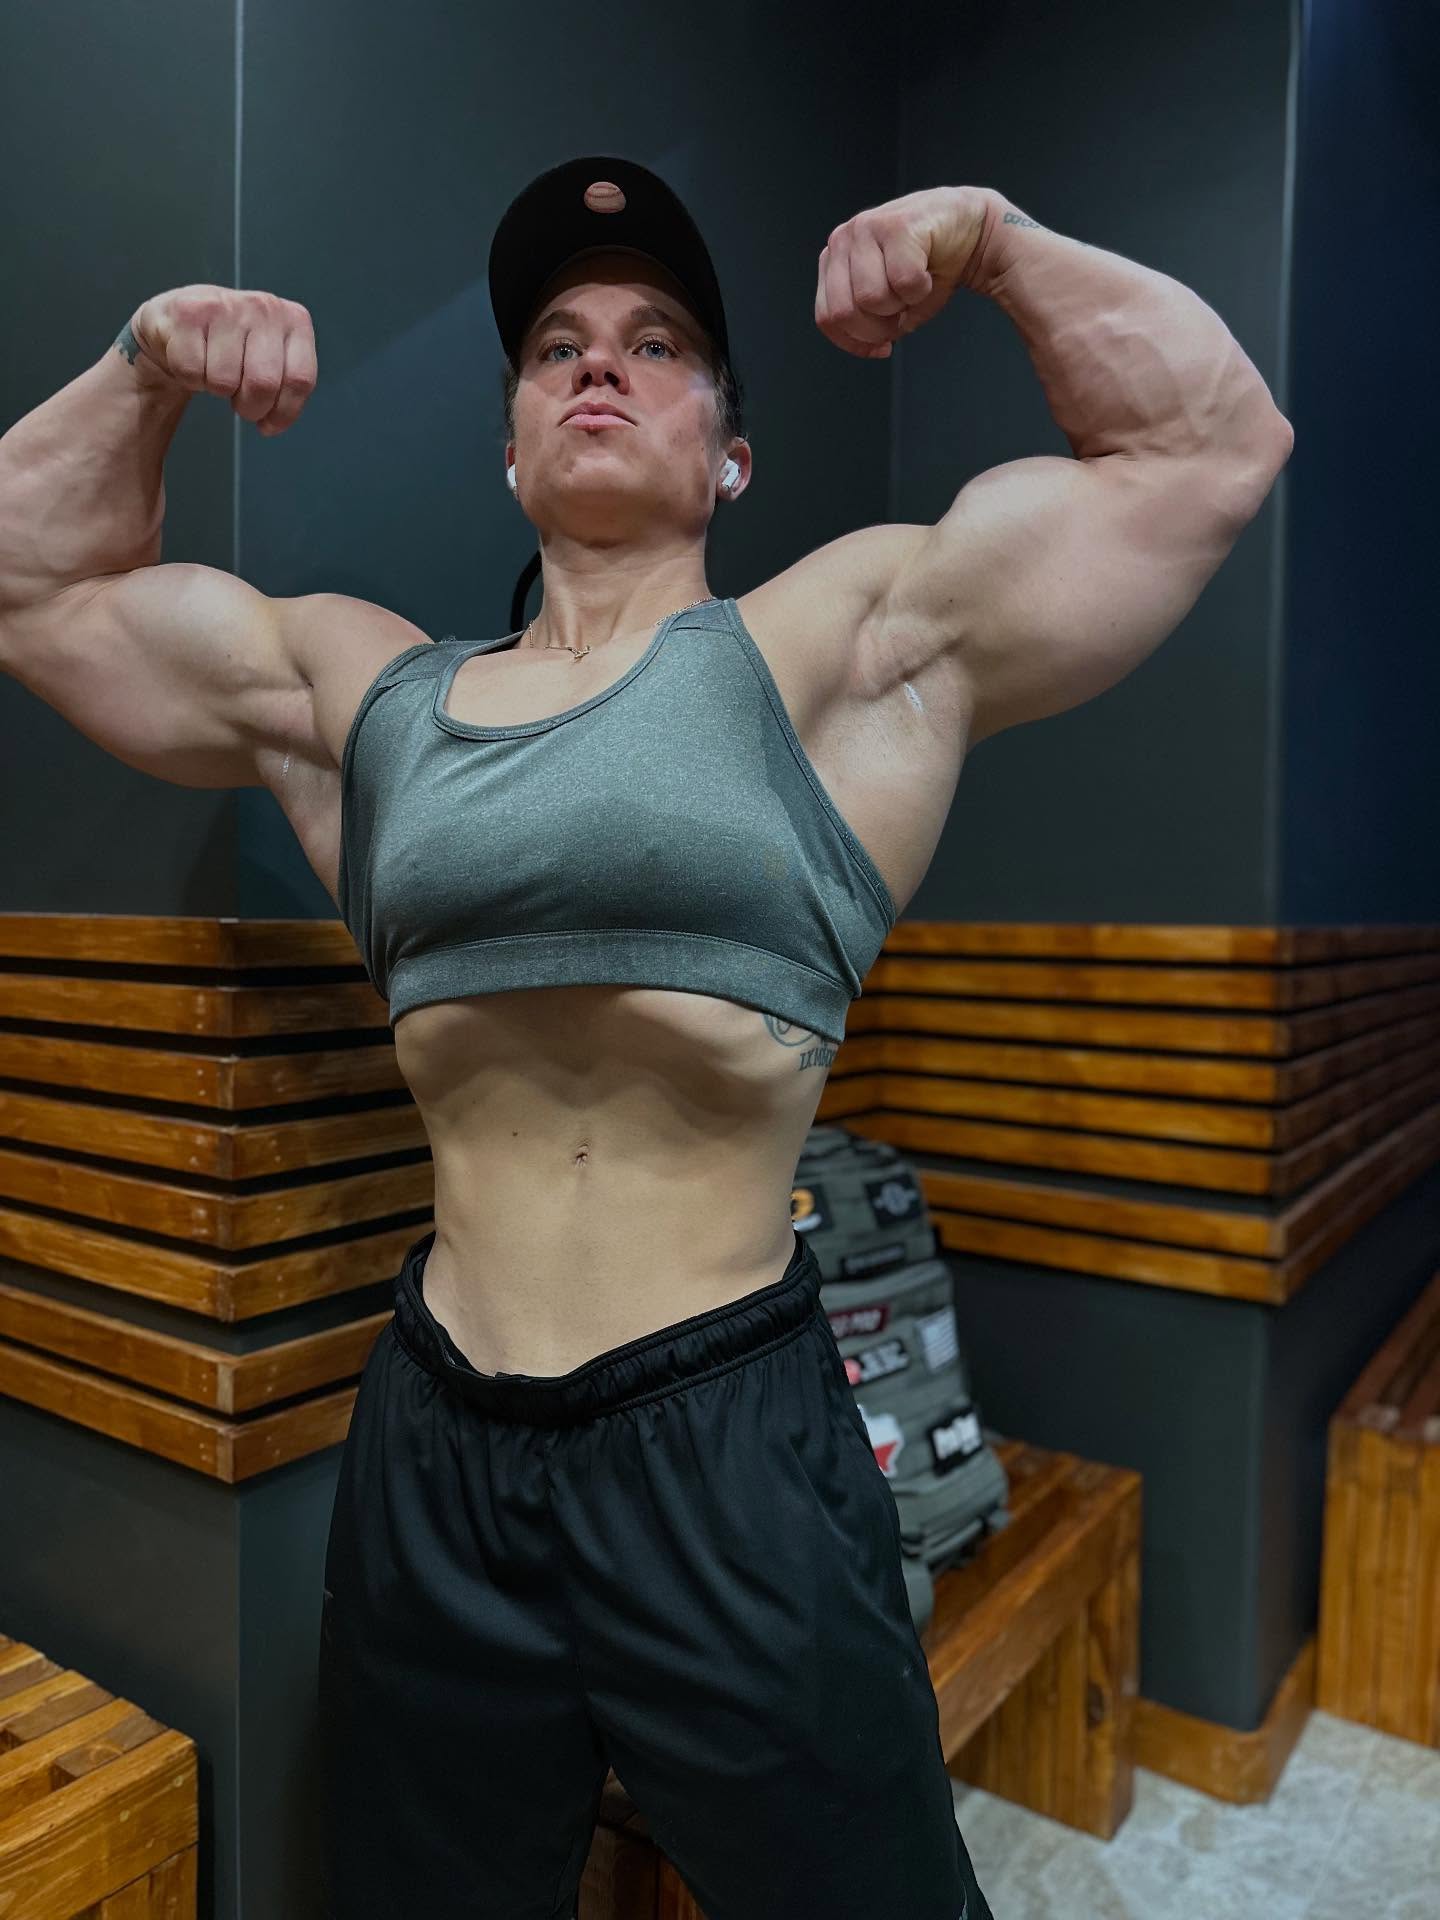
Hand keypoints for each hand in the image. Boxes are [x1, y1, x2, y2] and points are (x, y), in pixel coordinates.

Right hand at [128, 285, 316, 434]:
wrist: (180, 320)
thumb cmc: (232, 347)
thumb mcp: (270, 361)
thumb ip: (284, 388)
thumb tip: (271, 425)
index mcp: (294, 320)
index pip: (300, 380)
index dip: (283, 412)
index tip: (268, 423)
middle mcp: (265, 306)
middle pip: (263, 384)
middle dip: (249, 408)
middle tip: (239, 401)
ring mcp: (226, 305)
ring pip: (224, 381)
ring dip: (216, 389)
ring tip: (214, 369)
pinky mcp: (188, 311)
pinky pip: (192, 371)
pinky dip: (190, 378)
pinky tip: (194, 358)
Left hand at [814, 186, 1001, 358]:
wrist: (972, 230)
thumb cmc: (929, 265)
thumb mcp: (891, 304)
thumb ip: (870, 326)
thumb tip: (869, 347)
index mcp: (835, 259)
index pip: (826, 317)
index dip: (855, 342)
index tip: (882, 345)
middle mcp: (843, 239)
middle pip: (844, 314)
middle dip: (878, 328)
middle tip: (901, 312)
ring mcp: (867, 228)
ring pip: (871, 299)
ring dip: (901, 304)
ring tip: (914, 284)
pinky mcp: (896, 225)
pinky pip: (903, 281)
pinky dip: (922, 288)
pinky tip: (928, 271)